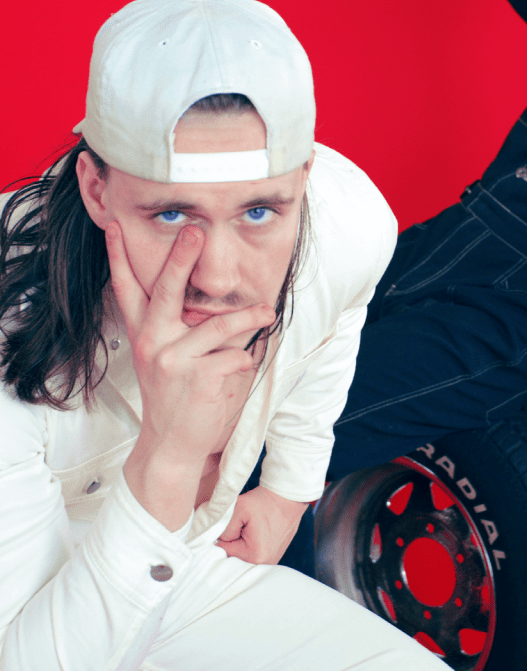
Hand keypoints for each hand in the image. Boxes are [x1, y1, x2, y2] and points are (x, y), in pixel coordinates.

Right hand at [108, 221, 275, 527]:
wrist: (172, 443)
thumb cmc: (177, 395)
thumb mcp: (167, 357)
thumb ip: (180, 327)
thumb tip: (211, 295)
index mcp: (144, 333)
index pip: (127, 289)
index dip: (118, 256)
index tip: (115, 226)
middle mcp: (152, 341)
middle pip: (166, 290)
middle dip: (182, 258)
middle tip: (196, 232)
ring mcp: (172, 359)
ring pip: (220, 326)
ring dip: (250, 317)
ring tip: (266, 311)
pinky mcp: (197, 378)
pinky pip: (235, 357)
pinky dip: (247, 360)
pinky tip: (245, 368)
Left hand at [217, 485, 307, 564]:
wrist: (288, 498)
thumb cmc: (265, 502)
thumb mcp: (239, 508)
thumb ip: (223, 526)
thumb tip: (215, 539)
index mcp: (254, 556)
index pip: (224, 550)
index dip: (225, 533)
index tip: (236, 522)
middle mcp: (264, 564)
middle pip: (234, 555)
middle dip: (234, 539)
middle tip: (245, 523)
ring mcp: (271, 562)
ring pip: (243, 554)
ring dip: (243, 541)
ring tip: (254, 527)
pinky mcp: (274, 556)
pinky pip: (254, 553)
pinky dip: (252, 543)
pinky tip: (259, 531)